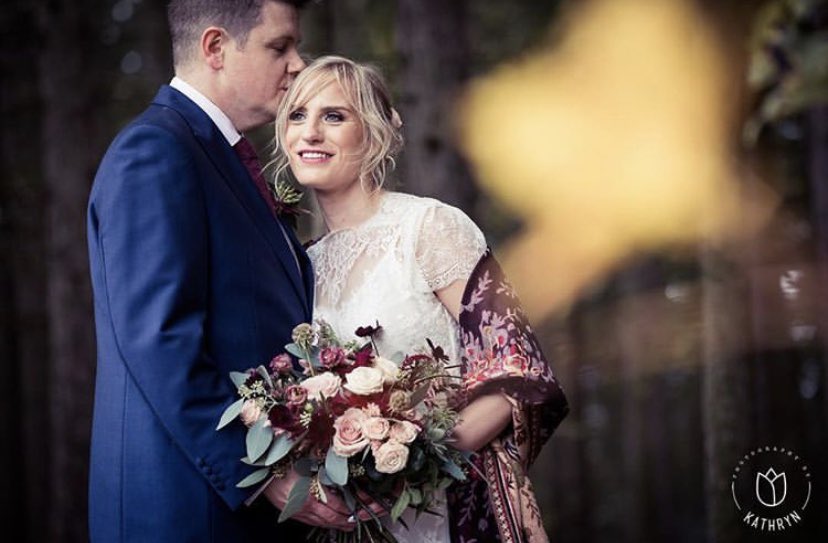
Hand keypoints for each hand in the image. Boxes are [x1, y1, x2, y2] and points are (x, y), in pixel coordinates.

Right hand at [263, 470, 386, 529]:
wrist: (256, 469)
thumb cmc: (281, 461)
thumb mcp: (306, 461)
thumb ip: (324, 466)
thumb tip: (342, 466)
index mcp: (309, 494)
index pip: (338, 505)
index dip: (355, 505)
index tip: (369, 503)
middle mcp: (304, 507)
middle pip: (333, 518)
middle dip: (352, 518)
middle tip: (367, 516)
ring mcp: (296, 512)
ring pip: (323, 523)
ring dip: (340, 523)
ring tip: (353, 522)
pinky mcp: (290, 513)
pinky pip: (312, 522)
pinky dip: (325, 523)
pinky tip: (332, 521)